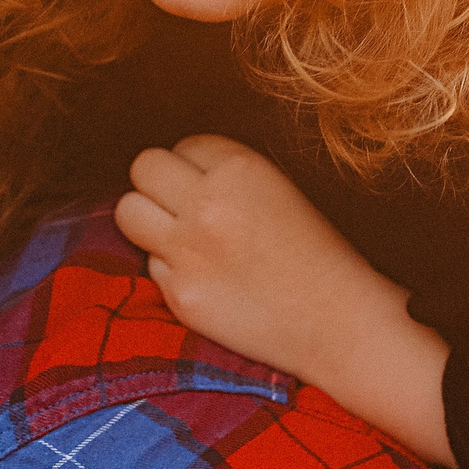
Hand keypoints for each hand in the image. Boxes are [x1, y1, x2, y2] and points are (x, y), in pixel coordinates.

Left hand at [117, 136, 454, 466]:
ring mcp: (189, 250)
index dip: (195, 166)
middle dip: (157, 184)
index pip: (186, 144)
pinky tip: (207, 283)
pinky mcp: (180, 295)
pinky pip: (151, 268)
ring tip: (178, 239)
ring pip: (128, 211)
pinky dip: (171, 272)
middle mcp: (208, 203)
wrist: (340, 324)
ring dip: (147, 221)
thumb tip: (179, 174)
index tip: (208, 186)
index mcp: (241, 168)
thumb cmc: (319, 257)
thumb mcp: (281, 192)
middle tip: (178, 207)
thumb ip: (228, 178)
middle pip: (144, 167)